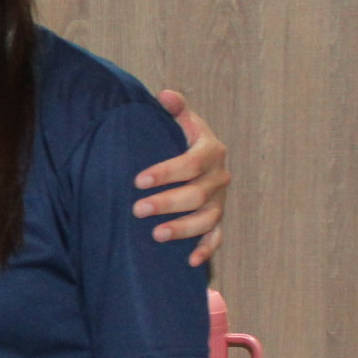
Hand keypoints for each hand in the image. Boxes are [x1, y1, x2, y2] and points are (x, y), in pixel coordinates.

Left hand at [134, 90, 228, 265]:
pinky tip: (191, 262)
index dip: (166, 172)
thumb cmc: (180, 138)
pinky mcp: (217, 220)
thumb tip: (165, 95)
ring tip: (156, 235)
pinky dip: (206, 250)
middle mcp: (220, 178)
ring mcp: (219, 201)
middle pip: (197, 194)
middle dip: (167, 203)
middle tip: (137, 209)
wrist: (197, 158)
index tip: (138, 180)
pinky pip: (216, 237)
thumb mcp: (180, 121)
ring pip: (207, 219)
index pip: (191, 163)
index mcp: (211, 151)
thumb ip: (174, 109)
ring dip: (183, 229)